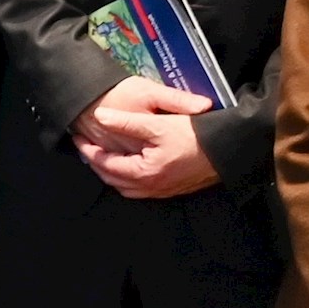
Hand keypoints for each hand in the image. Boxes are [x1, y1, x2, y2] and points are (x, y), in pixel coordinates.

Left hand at [71, 77, 218, 200]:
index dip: (89, 151)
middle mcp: (152, 188)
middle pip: (113, 180)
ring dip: (112, 173)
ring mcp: (164, 191)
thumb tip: (101, 116)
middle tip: (85, 147)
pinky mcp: (174, 188)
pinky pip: (141, 189)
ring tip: (102, 156)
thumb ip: (127, 122)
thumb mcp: (158, 124)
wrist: (230, 149)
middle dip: (96, 164)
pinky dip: (128, 178)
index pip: (106, 165)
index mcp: (144, 173)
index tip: (78, 138)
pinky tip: (129, 165)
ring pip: (127, 187)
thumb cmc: (195, 136)